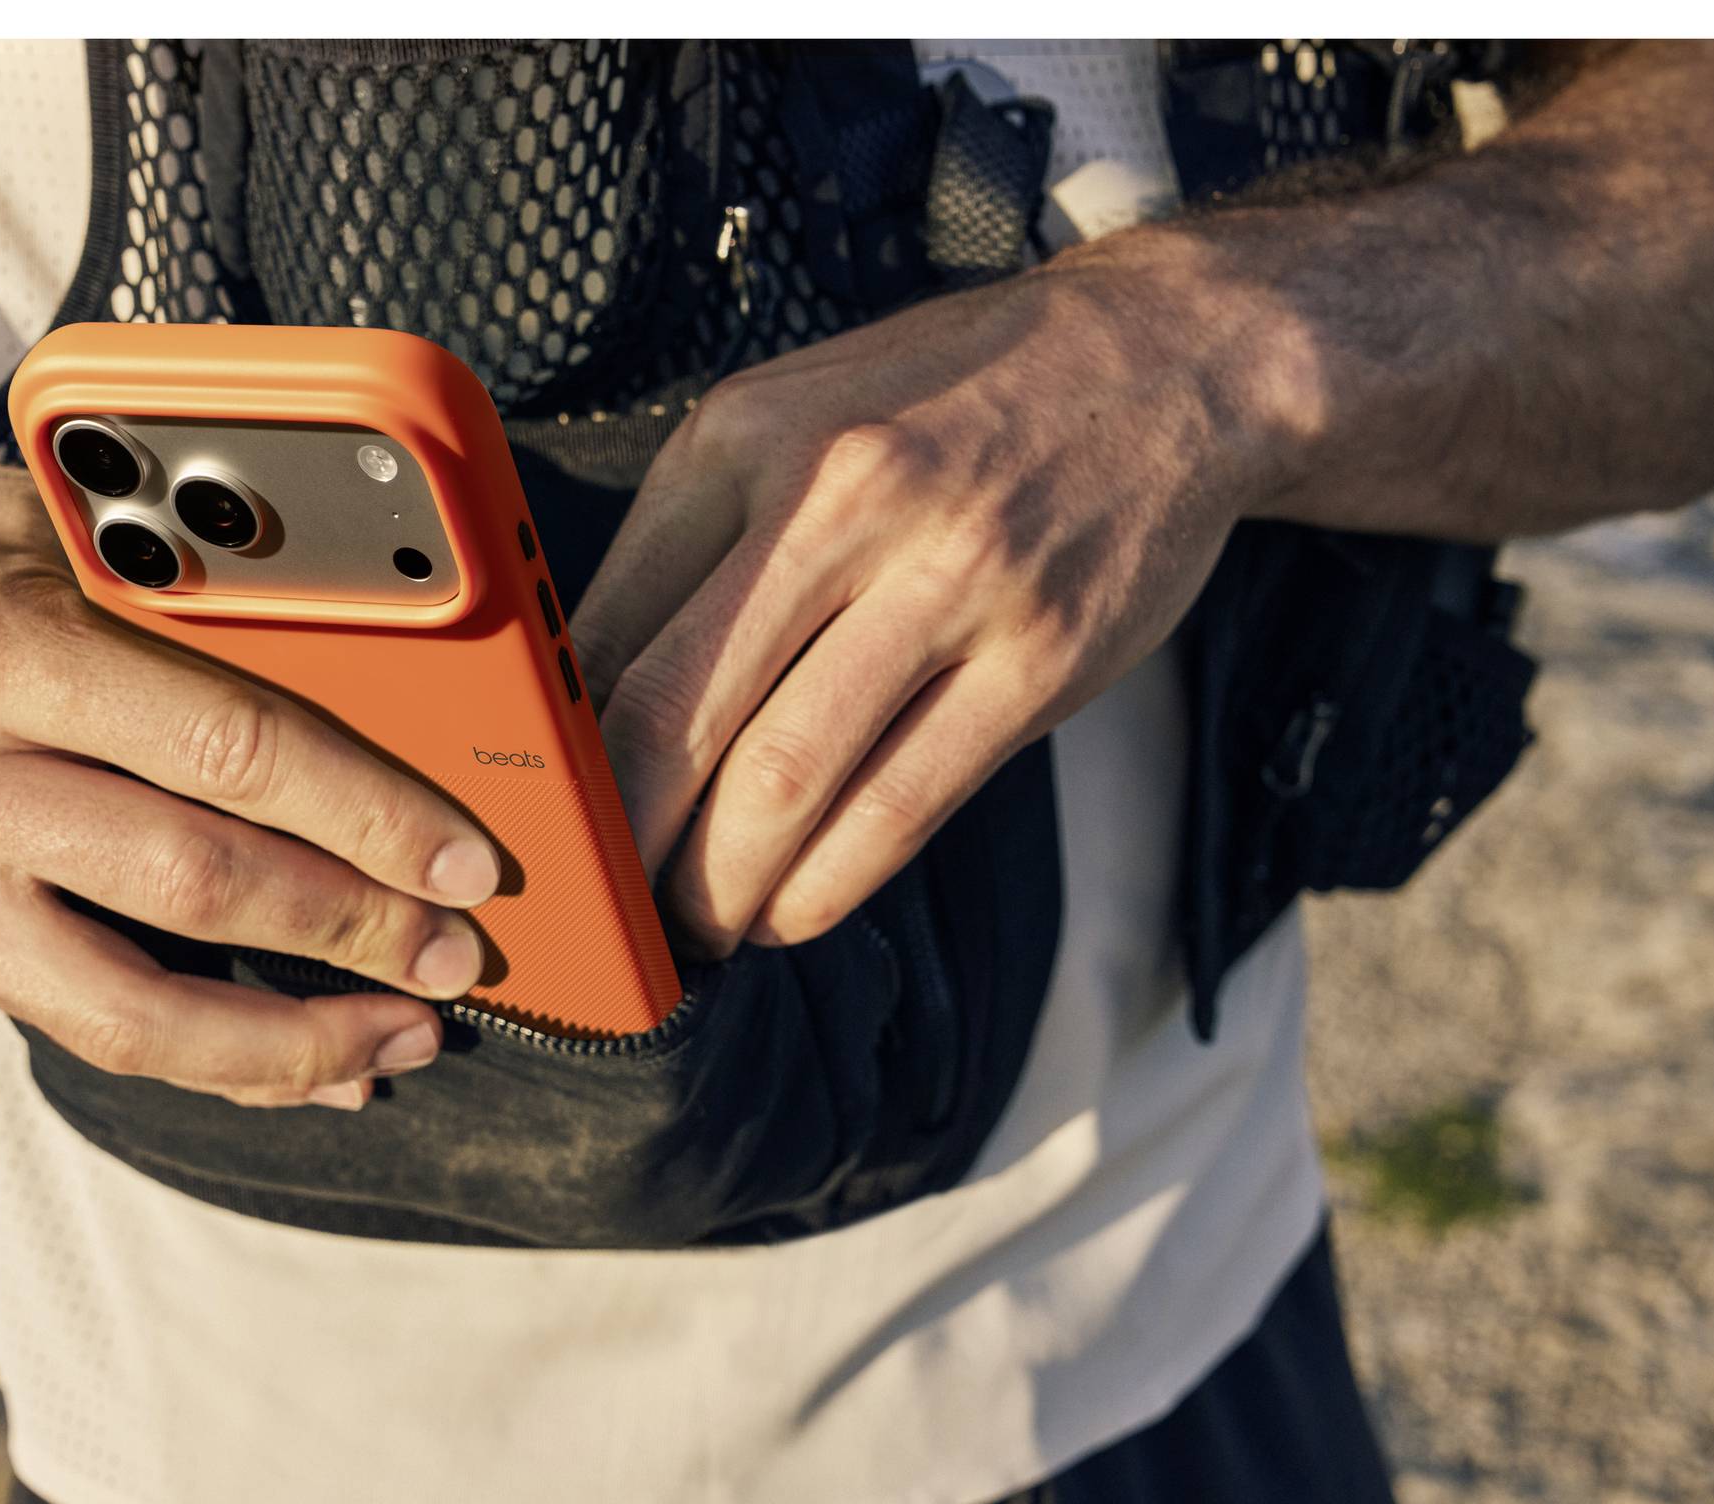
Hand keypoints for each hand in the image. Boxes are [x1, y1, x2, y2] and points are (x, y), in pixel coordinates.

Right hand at [0, 438, 504, 1109]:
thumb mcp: (76, 529)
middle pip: (189, 888)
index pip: (224, 749)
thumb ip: (207, 613)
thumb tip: (400, 712)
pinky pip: (82, 1027)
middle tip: (456, 961)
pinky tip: (299, 1063)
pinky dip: (205, 1060)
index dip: (367, 818)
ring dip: (284, 1046)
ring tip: (396, 1040)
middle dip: (350, 937)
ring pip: (127, 1013)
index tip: (465, 862)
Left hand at [572, 242, 1285, 958]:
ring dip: (718, 888)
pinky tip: (787, 911)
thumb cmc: (952, 405)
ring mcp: (953, 583)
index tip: (545, 821)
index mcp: (752, 437)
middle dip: (620, 844)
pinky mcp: (1038, 661)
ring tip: (695, 927)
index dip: (556, 752)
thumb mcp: (797, 412)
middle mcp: (845, 500)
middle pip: (677, 716)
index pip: (605, 624)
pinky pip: (901, 809)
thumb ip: (697, 537)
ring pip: (785, 782)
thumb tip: (591, 700)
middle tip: (603, 905)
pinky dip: (823, 886)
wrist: (1169, 366)